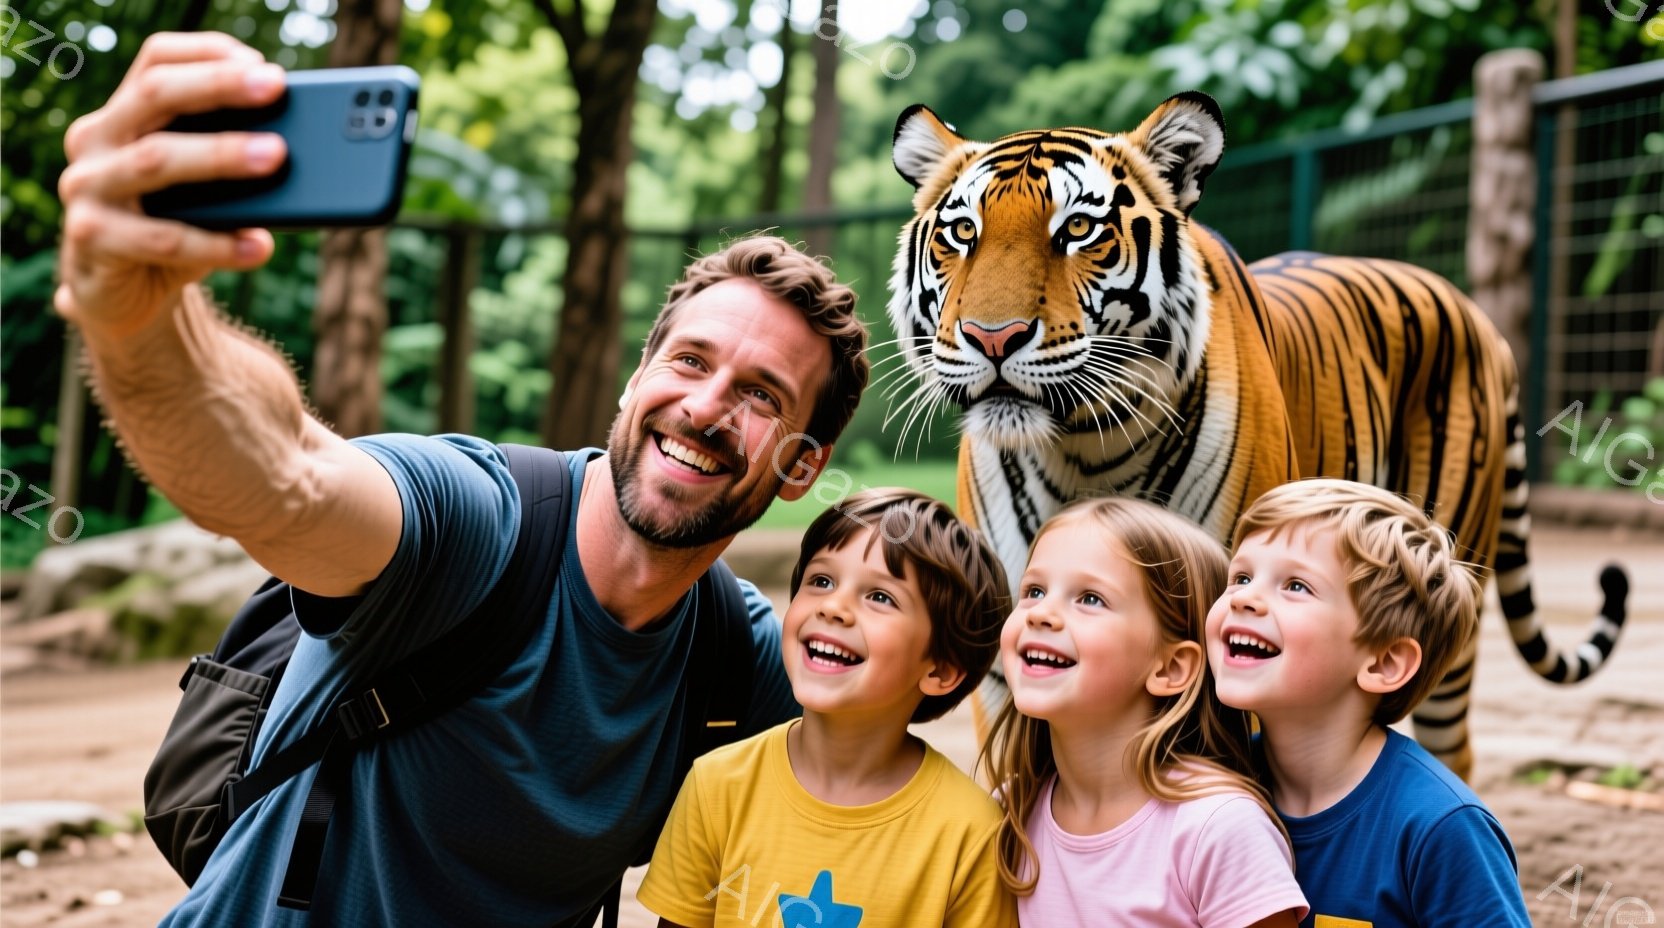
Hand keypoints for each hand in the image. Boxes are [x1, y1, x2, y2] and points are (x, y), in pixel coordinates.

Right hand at [55, 32, 287, 338]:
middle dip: (219, 86)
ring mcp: (86, 187)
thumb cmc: (175, 227)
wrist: (125, 297)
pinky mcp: (91, 237)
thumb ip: (232, 160)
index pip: (157, 61)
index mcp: (123, 115)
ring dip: (221, 154)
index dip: (207, 54)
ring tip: (278, 156)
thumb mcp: (205, 189)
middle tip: (275, 87)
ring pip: (156, 159)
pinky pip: (163, 237)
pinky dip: (218, 243)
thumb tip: (301, 146)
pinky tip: (260, 246)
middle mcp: (96, 141)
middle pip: (154, 94)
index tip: (261, 63)